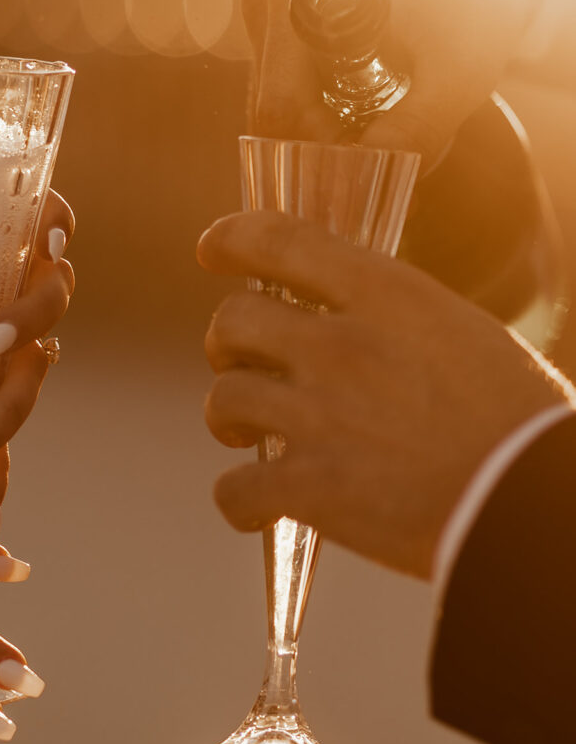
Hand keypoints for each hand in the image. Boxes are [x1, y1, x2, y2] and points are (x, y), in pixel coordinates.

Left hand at [198, 211, 572, 577]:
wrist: (530, 501)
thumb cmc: (516, 417)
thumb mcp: (458, 330)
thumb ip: (391, 314)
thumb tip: (347, 319)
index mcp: (385, 294)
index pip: (278, 238)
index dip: (231, 238)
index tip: (213, 249)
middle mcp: (340, 345)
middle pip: (232, 320)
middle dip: (225, 342)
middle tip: (242, 363)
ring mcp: (320, 416)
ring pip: (224, 400)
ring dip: (226, 417)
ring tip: (243, 434)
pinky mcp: (312, 488)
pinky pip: (235, 488)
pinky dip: (239, 500)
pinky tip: (258, 505)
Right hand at [243, 0, 548, 170]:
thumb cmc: (476, 0)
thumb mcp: (459, 73)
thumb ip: (417, 129)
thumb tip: (362, 181)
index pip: (281, 108)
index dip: (321, 156)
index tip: (373, 178)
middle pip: (271, 116)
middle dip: (323, 155)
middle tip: (380, 176)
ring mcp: (269, 13)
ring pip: (274, 113)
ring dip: (322, 143)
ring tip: (381, 148)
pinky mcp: (278, 28)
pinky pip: (284, 97)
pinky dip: (319, 124)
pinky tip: (365, 128)